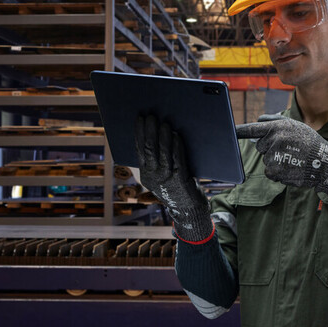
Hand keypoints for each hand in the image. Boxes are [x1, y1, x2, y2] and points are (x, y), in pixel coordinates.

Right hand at [135, 114, 212, 241]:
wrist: (189, 210)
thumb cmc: (177, 189)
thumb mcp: (163, 176)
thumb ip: (158, 160)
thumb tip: (160, 133)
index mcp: (145, 174)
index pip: (138, 150)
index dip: (138, 133)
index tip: (139, 118)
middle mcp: (152, 176)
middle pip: (148, 149)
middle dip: (149, 131)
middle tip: (150, 116)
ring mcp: (165, 178)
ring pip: (161, 153)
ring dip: (162, 136)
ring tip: (163, 122)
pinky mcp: (179, 179)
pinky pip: (176, 159)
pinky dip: (176, 145)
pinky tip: (176, 135)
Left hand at [235, 114, 327, 205]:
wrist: (324, 163)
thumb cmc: (310, 143)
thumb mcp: (295, 126)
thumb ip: (275, 122)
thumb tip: (258, 120)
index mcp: (278, 126)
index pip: (253, 128)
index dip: (240, 130)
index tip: (229, 131)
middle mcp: (274, 139)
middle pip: (260, 146)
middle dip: (270, 148)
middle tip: (288, 150)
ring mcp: (273, 155)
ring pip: (266, 159)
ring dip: (276, 161)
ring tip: (292, 159)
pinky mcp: (274, 170)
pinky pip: (269, 171)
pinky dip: (278, 172)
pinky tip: (290, 168)